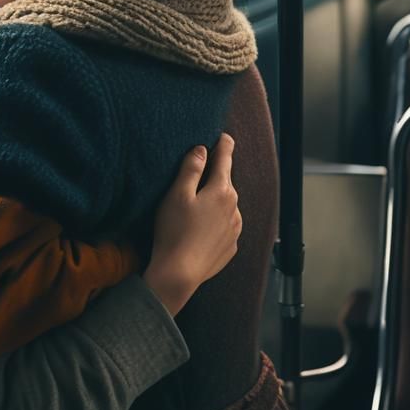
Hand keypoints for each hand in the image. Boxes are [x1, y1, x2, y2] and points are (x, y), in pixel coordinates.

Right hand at [143, 135, 240, 315]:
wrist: (179, 273)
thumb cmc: (174, 230)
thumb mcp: (177, 194)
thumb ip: (191, 169)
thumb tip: (202, 149)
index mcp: (222, 191)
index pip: (225, 159)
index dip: (224, 144)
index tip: (224, 135)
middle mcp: (234, 208)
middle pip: (226, 182)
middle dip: (216, 174)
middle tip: (201, 170)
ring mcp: (235, 229)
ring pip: (227, 205)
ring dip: (216, 199)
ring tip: (197, 204)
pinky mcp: (231, 246)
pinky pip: (225, 225)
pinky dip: (216, 220)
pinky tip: (201, 227)